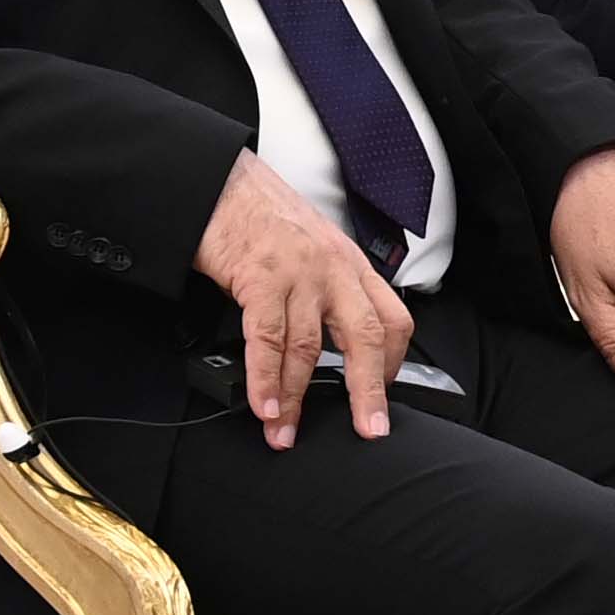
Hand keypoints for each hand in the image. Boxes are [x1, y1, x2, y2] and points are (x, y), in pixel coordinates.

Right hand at [195, 150, 409, 447]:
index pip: (392, 319)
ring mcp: (299, 273)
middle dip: (367, 390)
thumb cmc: (265, 218)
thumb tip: (330, 345)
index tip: (381, 395)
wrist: (221, 183)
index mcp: (351, 266)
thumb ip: (328, 292)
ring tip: (284, 431)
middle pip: (365, 337)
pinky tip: (264, 405)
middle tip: (370, 430)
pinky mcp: (261, 278)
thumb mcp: (314, 250)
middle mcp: (334, 269)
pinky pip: (267, 339)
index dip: (392, 362)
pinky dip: (266, 379)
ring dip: (295, 398)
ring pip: (308, 347)